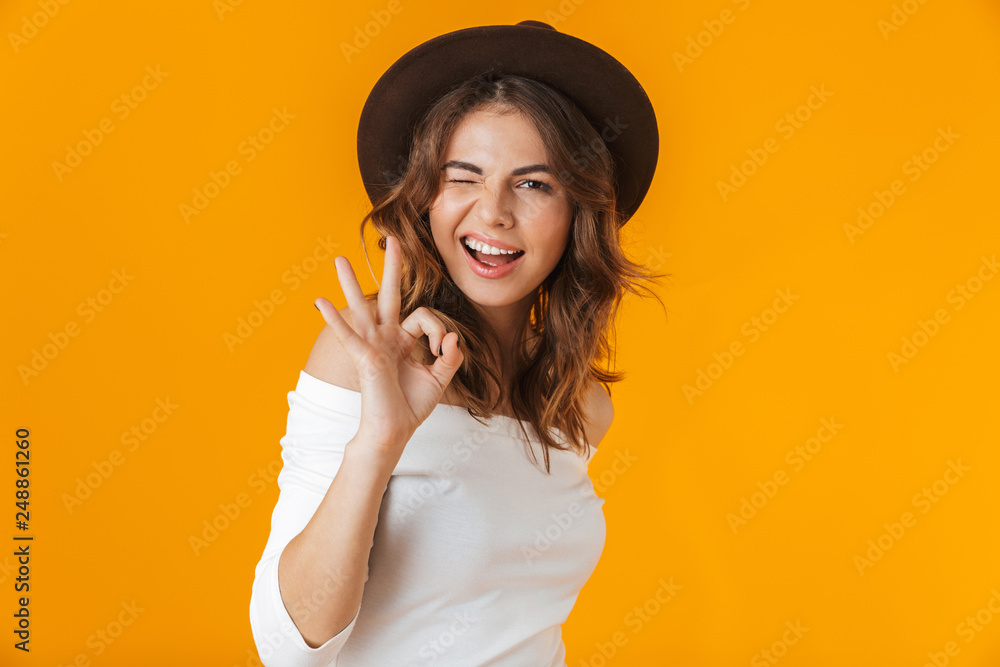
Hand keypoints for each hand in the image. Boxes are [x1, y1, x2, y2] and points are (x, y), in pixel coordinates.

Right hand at [314, 236, 463, 458]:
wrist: (394, 431)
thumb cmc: (412, 406)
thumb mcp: (440, 378)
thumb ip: (450, 356)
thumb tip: (453, 337)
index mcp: (404, 340)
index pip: (424, 317)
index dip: (439, 329)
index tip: (442, 349)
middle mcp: (387, 338)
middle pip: (390, 295)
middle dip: (392, 268)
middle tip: (392, 240)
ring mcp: (373, 345)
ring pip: (362, 308)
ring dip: (350, 283)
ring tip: (339, 260)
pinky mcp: (364, 358)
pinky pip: (348, 335)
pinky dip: (334, 319)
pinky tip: (320, 303)